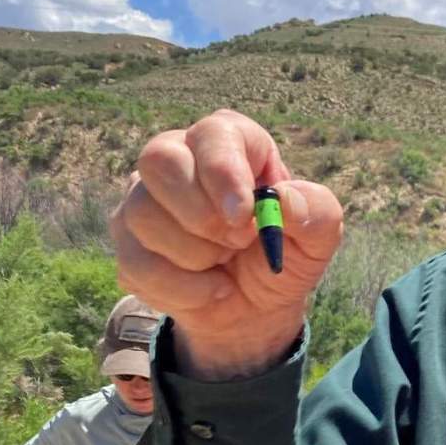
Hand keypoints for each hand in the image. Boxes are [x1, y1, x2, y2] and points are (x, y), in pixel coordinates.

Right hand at [110, 109, 343, 379]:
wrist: (256, 310)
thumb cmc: (286, 256)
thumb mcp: (318, 237)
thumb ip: (316, 211)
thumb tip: (285, 200)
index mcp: (231, 143)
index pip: (214, 134)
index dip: (223, 172)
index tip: (243, 214)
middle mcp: (179, 158)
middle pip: (159, 159)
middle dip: (201, 213)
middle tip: (237, 241)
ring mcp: (144, 199)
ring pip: (143, 214)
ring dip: (197, 254)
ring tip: (226, 262)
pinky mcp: (127, 242)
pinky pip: (136, 261)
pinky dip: (183, 288)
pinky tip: (211, 289)